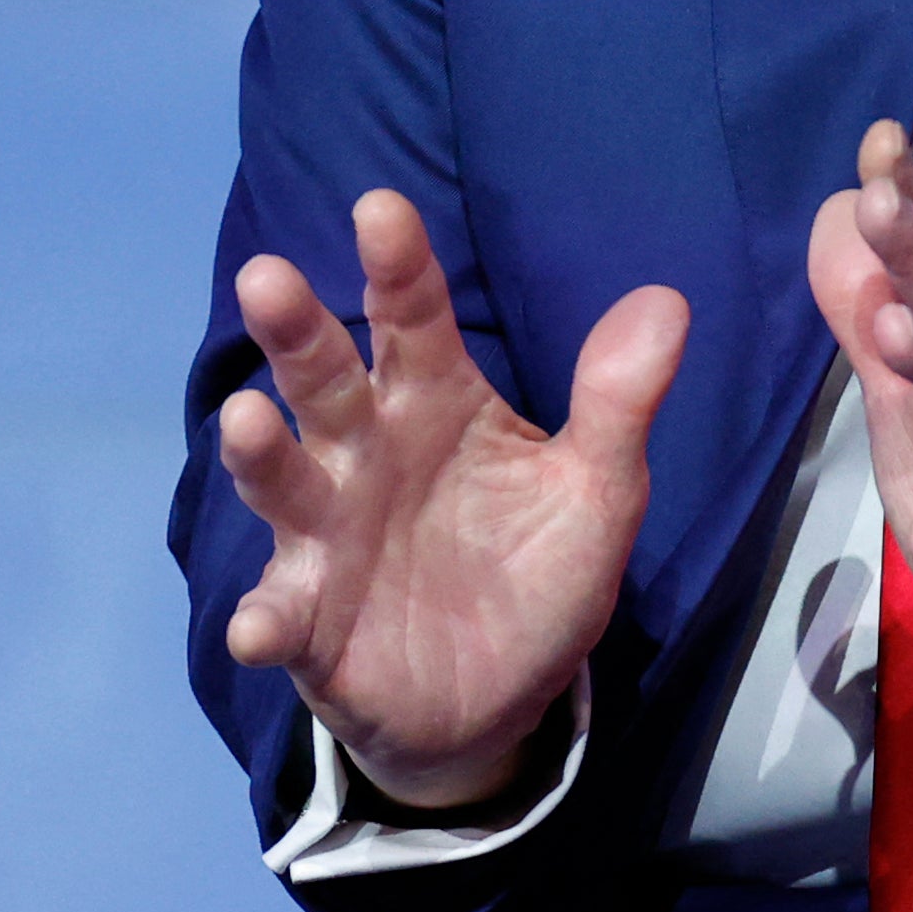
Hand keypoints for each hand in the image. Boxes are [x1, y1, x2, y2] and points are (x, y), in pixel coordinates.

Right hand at [217, 190, 689, 811]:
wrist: (498, 702)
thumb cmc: (533, 572)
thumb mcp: (598, 493)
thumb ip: (618, 401)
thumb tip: (666, 299)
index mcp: (434, 404)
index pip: (415, 322)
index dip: (399, 268)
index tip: (380, 209)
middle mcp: (366, 454)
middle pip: (324, 382)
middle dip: (296, 333)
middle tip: (266, 277)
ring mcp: (328, 535)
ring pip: (286, 481)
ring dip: (261, 452)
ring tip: (246, 419)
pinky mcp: (311, 621)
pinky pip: (279, 615)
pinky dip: (263, 620)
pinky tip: (256, 630)